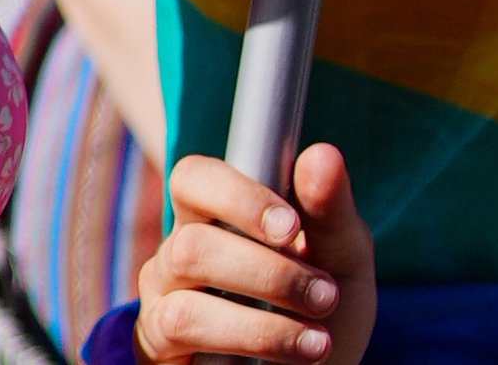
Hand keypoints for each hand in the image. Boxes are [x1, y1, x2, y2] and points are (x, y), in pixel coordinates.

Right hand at [136, 147, 375, 364]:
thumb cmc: (323, 307)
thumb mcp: (341, 260)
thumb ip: (330, 210)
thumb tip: (322, 154)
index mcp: (215, 214)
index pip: (197, 178)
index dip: (239, 197)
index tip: (291, 227)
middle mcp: (179, 251)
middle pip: (193, 242)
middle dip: (268, 273)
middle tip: (325, 296)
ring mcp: (163, 299)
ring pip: (189, 300)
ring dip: (261, 321)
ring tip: (317, 341)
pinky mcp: (156, 346)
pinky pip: (180, 332)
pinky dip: (244, 343)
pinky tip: (289, 358)